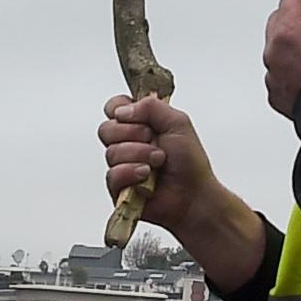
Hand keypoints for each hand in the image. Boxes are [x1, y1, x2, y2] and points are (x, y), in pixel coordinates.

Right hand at [100, 95, 221, 231]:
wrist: (193, 194)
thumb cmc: (189, 161)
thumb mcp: (178, 123)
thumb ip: (151, 107)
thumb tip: (122, 110)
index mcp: (141, 123)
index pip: (114, 107)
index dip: (119, 109)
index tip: (135, 116)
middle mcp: (128, 142)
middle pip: (106, 128)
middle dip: (133, 133)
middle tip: (154, 140)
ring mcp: (121, 165)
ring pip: (111, 152)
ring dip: (139, 155)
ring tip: (158, 162)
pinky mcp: (118, 186)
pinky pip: (113, 174)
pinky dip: (132, 173)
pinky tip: (146, 177)